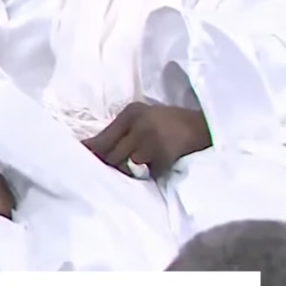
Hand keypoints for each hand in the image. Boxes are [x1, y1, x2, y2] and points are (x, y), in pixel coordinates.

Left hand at [82, 103, 210, 179]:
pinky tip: (152, 166)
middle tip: (107, 170)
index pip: (104, 137)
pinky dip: (147, 172)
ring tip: (137, 165)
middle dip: (110, 164)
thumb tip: (92, 147)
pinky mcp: (164, 156)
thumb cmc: (170, 122)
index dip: (92, 150)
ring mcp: (151, 140)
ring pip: (127, 165)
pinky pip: (146, 171)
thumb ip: (121, 129)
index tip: (81, 157)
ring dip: (129, 169)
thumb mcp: (143, 116)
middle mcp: (138, 125)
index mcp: (131, 113)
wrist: (204, 126)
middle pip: (111, 154)